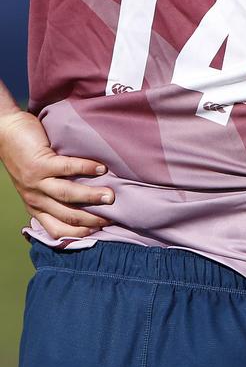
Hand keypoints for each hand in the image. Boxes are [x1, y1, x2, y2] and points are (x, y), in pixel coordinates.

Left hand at [0, 104, 113, 238]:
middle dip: (91, 219)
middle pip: (67, 214)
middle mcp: (36, 198)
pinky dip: (86, 168)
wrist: (6, 133)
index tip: (100, 230)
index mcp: (36, 206)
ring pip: (67, 194)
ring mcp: (37, 181)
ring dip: (90, 197)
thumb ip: (53, 195)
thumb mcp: (35, 184)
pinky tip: (101, 169)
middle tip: (113, 217)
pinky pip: (67, 168)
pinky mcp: (41, 163)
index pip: (58, 229)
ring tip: (110, 196)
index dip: (80, 233)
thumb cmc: (25, 157)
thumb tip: (85, 202)